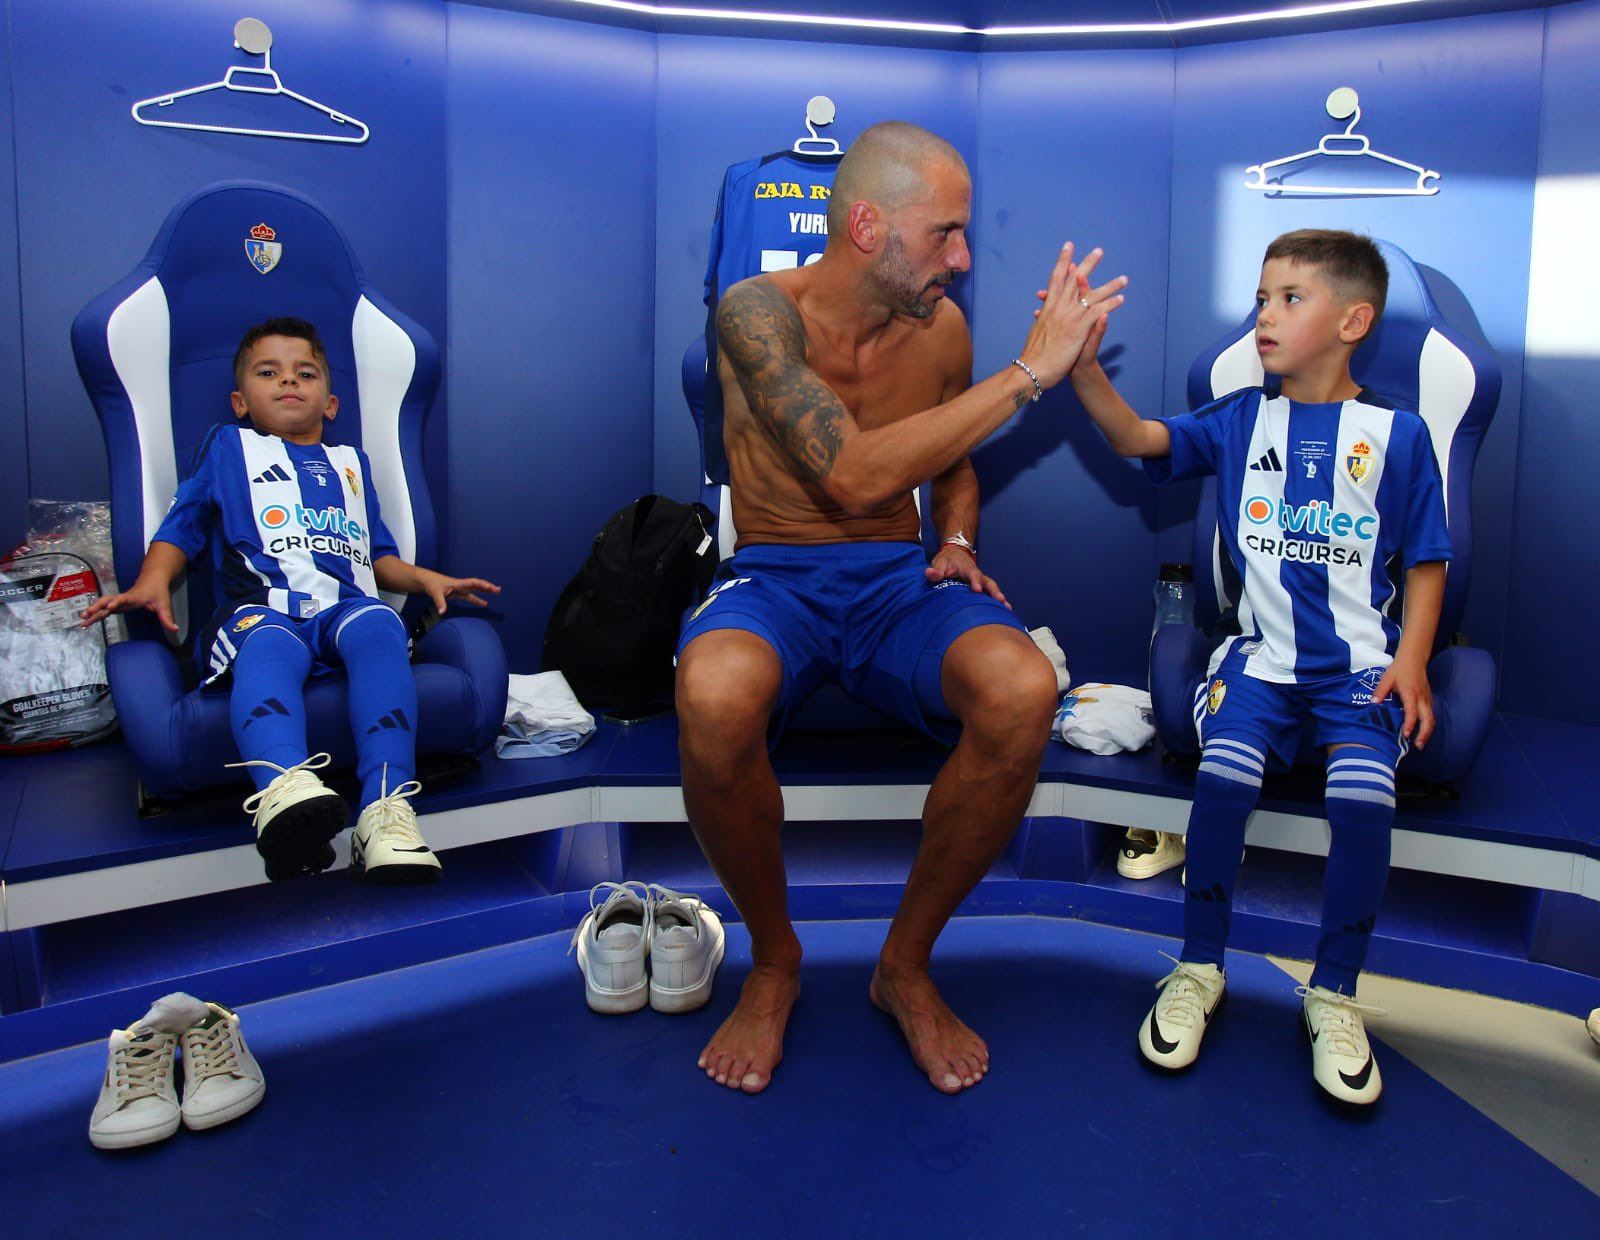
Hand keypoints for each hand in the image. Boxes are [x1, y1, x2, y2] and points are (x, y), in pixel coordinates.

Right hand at [79, 578, 176, 633]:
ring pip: (102, 604)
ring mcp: (119, 601)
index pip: (124, 599)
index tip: (110, 606)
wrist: (152, 579)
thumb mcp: (164, 605)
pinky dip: (95, 614)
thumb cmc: (158, 591)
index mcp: (134, 597)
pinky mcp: (117, 604)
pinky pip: (104, 609)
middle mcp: (123, 598)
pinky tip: (87, 621)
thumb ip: (168, 618)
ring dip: (93, 611)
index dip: (118, 602)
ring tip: (82, 620)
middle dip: (97, 607)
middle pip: (107, 601)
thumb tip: (175, 630)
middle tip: (86, 614)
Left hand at [416, 569, 500, 615]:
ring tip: (497, 592)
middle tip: (498, 589)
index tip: (489, 587)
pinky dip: (478, 600)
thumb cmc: (431, 584)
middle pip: (477, 584)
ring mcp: (461, 589)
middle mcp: (461, 585)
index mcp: (458, 583)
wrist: (427, 581)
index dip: (481, 585)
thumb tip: (442, 612)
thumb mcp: (435, 593)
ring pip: (476, 589)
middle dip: (488, 586)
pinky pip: (471, 596)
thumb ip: (440, 602)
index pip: (472, 583)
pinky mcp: (459, 593)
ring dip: (486, 590)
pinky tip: (485, 604)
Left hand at [925, 544, 1009, 609]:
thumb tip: (930, 573)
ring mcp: (981, 581)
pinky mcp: (981, 587)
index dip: (975, 581)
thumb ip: (935, 569)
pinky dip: (997, 602)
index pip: (973, 574)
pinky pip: (990, 594)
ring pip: (992, 588)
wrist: (954, 554)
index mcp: (967, 568)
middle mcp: (977, 575)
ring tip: (1007, 608)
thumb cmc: (946, 560)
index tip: (977, 590)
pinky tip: (1004, 612)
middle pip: (988, 582)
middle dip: (994, 591)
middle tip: (1000, 600)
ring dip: (999, 597)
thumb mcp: (939, 562)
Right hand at [1018, 243, 1126, 388]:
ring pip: (1092, 295)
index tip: (1069, 247)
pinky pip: (1097, 312)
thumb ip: (1043, 320)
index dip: (1063, 261)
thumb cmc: (1034, 355)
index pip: (1056, 278)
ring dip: (1110, 286)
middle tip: (1099, 251)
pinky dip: (1110, 304)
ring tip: (1124, 279)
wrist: (1032, 369)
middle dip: (1088, 264)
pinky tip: (1120, 300)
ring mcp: (1069, 317)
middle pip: (1075, 280)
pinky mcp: (1078, 329)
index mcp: (1048, 307)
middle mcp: (1058, 307)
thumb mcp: (1037, 332)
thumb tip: (1040, 314)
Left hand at [1372, 655, 1433, 748]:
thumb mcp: (1387, 678)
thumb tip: (1373, 703)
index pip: (1412, 712)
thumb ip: (1380, 691)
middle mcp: (1422, 698)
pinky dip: (1428, 725)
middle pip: (1428, 719)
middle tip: (1418, 746)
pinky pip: (1431, 714)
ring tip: (1420, 743)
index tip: (1405, 734)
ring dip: (1427, 732)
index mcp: (1411, 693)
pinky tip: (1422, 732)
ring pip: (1432, 718)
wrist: (1414, 658)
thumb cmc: (1399, 669)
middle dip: (1424, 734)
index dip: (1409, 724)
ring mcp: (1427, 699)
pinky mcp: (1429, 699)